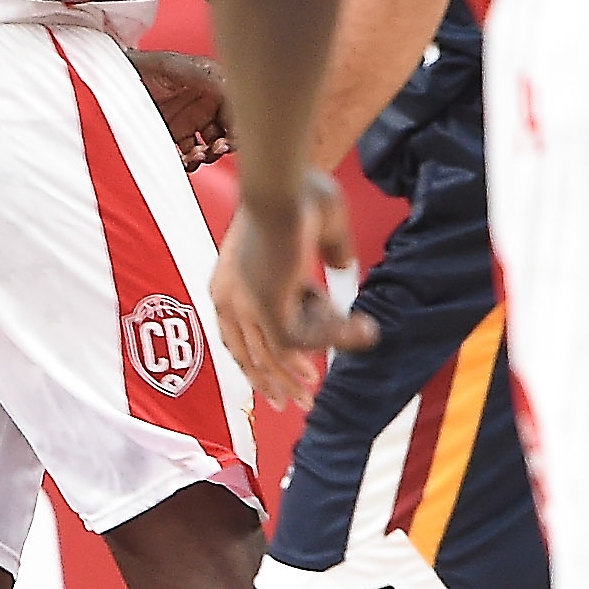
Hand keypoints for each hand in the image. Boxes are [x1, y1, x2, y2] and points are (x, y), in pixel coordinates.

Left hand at [129, 50, 231, 167]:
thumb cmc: (142, 63)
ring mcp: (190, 122)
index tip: (235, 137)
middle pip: (229, 131)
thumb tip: (231, 89)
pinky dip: (188, 162)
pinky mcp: (173, 138)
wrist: (109, 76)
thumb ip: (206, 77)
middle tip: (219, 148)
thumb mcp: (176, 66)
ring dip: (208, 155)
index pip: (237, 107)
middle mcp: (205, 104)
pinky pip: (188, 156)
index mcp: (213, 83)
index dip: (240, 124)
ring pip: (210, 147)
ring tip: (198, 154)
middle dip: (227, 144)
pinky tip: (184, 159)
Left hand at [215, 174, 368, 407]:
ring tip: (318, 391)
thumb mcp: (318, 228)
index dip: (263, 358)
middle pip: (247, 355)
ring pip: (274, 355)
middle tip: (295, 404)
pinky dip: (330, 340)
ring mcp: (245, 304)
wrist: (286, 184)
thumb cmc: (298, 192)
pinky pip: (300, 342)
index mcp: (230, 279)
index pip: (238, 334)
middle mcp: (229, 296)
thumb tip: (343, 265)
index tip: (299, 372)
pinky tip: (358, 330)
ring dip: (297, 376)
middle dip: (273, 383)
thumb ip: (328, 250)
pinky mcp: (265, 308)